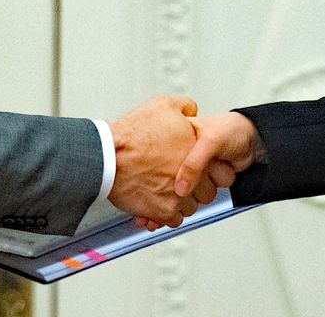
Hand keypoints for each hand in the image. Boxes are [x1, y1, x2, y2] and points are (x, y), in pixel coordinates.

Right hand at [108, 95, 200, 228]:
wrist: (107, 156)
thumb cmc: (131, 134)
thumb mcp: (163, 105)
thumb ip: (185, 107)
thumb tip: (191, 110)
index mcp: (196, 151)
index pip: (217, 169)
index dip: (205, 170)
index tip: (197, 170)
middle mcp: (191, 175)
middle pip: (206, 191)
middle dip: (194, 188)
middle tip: (179, 181)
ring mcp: (179, 195)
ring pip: (189, 207)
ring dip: (179, 201)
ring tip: (164, 190)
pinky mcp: (163, 211)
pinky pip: (174, 220)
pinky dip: (166, 214)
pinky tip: (157, 202)